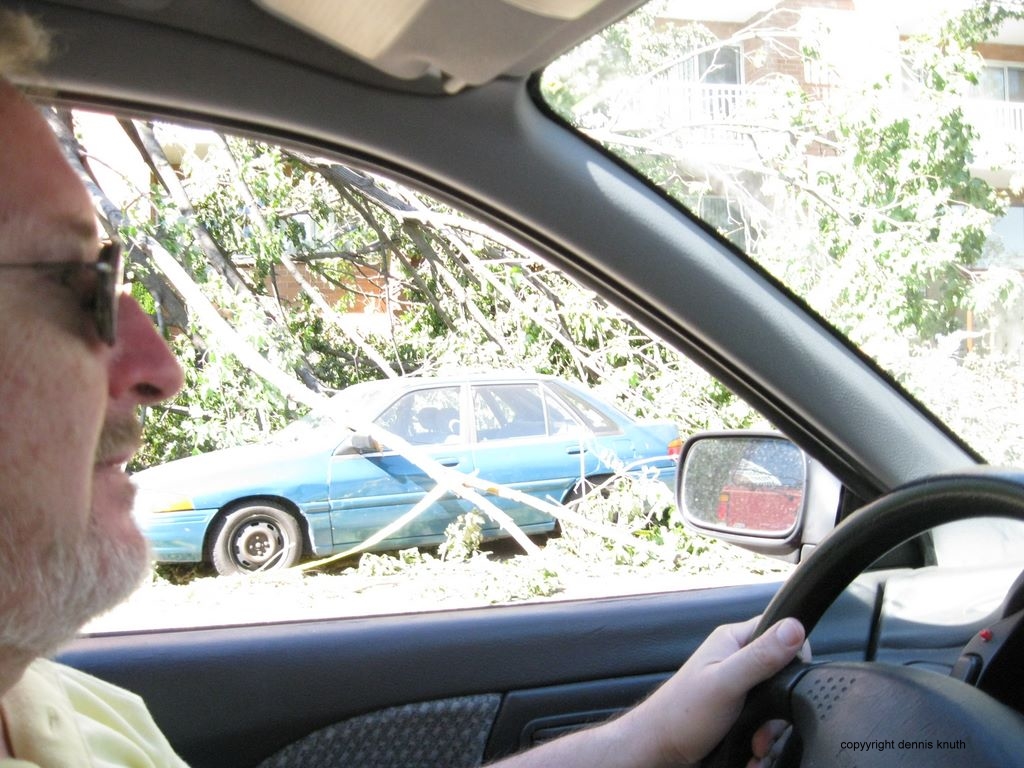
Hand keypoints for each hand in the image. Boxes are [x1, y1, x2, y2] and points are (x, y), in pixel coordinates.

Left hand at [616, 615, 806, 766]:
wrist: (661, 748)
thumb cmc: (682, 713)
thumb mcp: (726, 683)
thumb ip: (760, 657)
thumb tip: (794, 629)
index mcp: (732, 640)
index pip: (778, 629)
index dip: (793, 651)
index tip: (792, 678)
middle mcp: (736, 660)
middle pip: (782, 672)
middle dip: (779, 703)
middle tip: (765, 720)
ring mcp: (737, 686)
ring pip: (776, 702)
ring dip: (770, 729)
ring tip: (755, 741)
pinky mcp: (737, 710)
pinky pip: (764, 722)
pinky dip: (762, 739)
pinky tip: (751, 749)